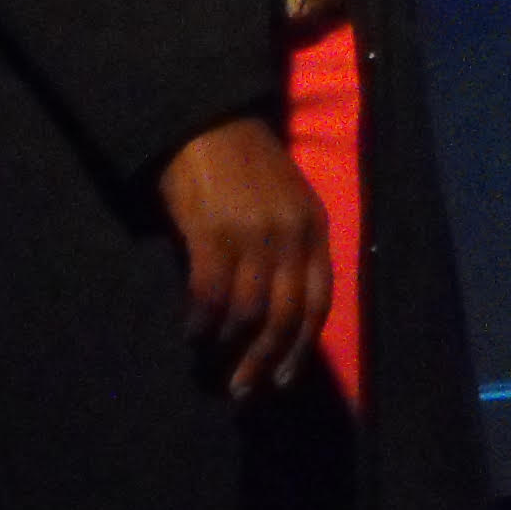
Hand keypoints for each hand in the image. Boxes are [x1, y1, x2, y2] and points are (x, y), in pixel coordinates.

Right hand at [156, 116, 331, 399]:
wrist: (206, 120)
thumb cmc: (243, 164)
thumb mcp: (284, 202)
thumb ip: (288, 249)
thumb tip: (274, 313)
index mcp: (314, 227)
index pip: (319, 301)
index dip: (301, 346)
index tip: (285, 378)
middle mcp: (290, 235)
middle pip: (285, 316)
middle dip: (265, 360)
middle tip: (243, 389)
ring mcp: (253, 236)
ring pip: (248, 313)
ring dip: (229, 346)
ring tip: (211, 362)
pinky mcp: (213, 234)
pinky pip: (211, 296)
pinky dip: (201, 322)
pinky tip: (192, 331)